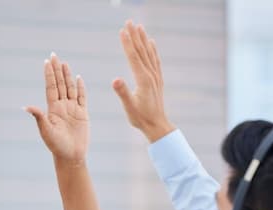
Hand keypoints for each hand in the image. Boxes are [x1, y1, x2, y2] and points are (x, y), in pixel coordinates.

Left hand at [25, 53, 88, 164]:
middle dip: (57, 70)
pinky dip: (81, 87)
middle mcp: (62, 106)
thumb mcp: (46, 131)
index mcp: (52, 109)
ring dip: (67, 76)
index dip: (49, 74)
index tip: (46, 61)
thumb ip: (39, 117)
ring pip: (70, 88)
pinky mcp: (82, 114)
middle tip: (54, 55)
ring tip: (64, 63)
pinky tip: (78, 78)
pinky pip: (82, 97)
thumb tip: (26, 107)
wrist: (71, 156)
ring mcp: (72, 109)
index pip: (51, 87)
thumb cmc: (56, 146)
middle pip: (59, 84)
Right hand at [113, 20, 175, 142]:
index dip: (127, 43)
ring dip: (143, 39)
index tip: (121, 31)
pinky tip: (151, 43)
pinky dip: (152, 49)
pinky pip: (155, 60)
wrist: (157, 125)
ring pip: (149, 53)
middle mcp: (151, 75)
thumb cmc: (141, 118)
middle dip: (135, 36)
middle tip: (129, 22)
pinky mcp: (157, 79)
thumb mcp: (129, 107)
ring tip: (139, 27)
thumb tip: (115, 79)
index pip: (133, 57)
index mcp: (143, 80)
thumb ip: (122, 92)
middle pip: (141, 51)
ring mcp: (155, 76)